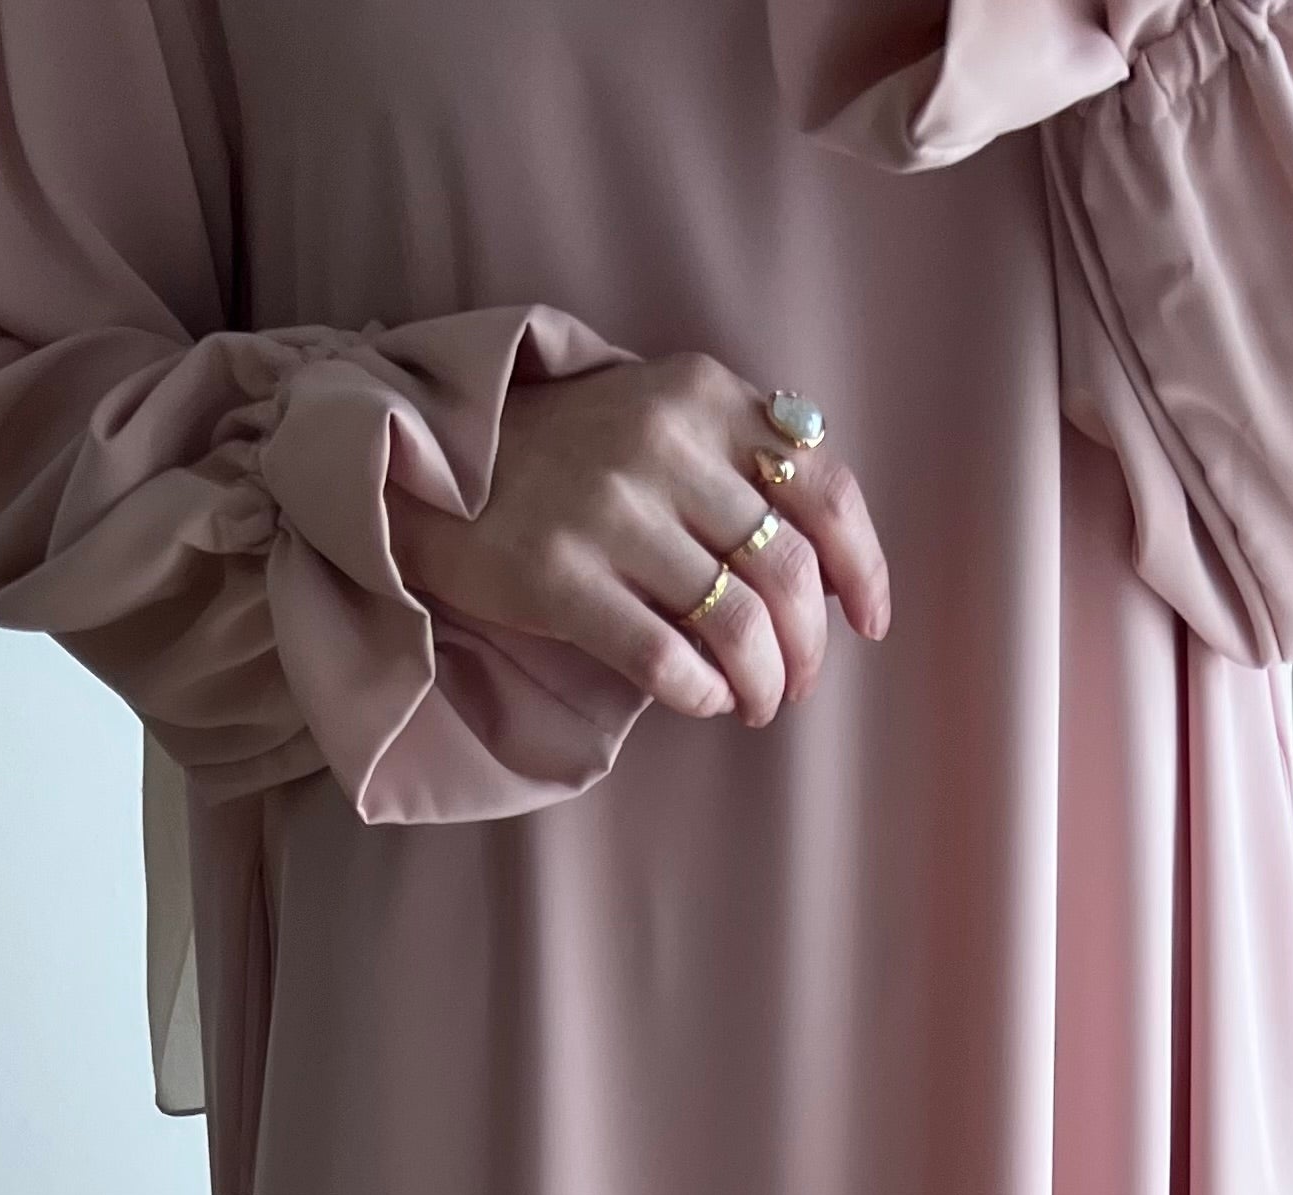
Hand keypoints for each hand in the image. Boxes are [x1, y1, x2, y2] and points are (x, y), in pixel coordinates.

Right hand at [389, 350, 890, 728]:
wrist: (425, 460)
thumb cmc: (561, 454)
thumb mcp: (657, 414)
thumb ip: (737, 459)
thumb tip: (828, 570)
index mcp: (702, 395)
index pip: (825, 489)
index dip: (862, 570)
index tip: (867, 622)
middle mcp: (663, 443)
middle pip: (788, 572)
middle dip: (808, 648)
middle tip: (796, 683)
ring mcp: (608, 510)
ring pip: (737, 623)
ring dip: (762, 684)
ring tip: (754, 703)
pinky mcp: (557, 577)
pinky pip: (666, 660)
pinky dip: (703, 694)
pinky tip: (703, 700)